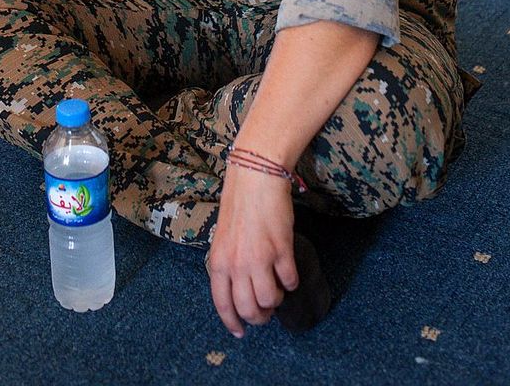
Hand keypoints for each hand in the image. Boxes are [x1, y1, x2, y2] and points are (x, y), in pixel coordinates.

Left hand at [207, 166, 298, 335]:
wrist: (255, 178)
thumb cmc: (239, 205)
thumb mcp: (224, 238)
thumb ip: (229, 264)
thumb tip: (240, 290)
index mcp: (219, 261)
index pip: (222, 304)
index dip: (232, 322)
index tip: (240, 332)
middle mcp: (236, 264)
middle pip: (249, 309)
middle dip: (259, 316)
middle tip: (265, 310)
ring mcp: (259, 259)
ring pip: (270, 301)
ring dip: (276, 299)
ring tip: (276, 286)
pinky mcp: (281, 250)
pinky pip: (289, 281)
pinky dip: (290, 281)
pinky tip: (288, 271)